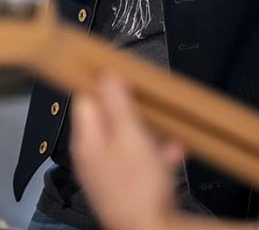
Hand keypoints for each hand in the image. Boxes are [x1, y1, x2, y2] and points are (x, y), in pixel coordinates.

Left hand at [71, 74, 184, 229]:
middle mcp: (92, 154)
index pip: (85, 97)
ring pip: (126, 136)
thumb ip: (117, 104)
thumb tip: (105, 73)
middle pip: (107, 116)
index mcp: (87, 139)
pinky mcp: (123, 183)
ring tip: (169, 131)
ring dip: (148, 130)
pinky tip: (173, 153)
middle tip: (150, 100)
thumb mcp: (131, 136)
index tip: (121, 70)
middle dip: (132, 107)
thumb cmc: (138, 188)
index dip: (102, 80)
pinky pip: (137, 157)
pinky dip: (154, 151)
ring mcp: (107, 170)